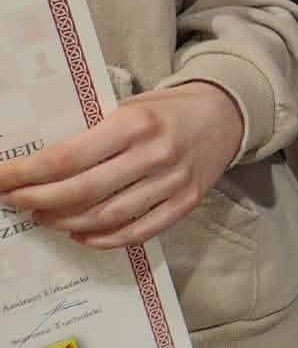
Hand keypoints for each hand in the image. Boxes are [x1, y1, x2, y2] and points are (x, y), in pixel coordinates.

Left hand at [0, 81, 244, 247]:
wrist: (225, 114)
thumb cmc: (167, 111)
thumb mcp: (129, 108)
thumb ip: (94, 136)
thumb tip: (42, 168)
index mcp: (135, 123)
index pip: (67, 157)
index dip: (26, 174)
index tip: (1, 179)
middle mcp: (155, 154)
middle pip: (81, 191)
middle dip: (37, 199)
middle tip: (15, 200)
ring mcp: (173, 182)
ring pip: (106, 217)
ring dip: (65, 222)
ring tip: (43, 216)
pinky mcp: (186, 202)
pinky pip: (138, 232)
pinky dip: (103, 239)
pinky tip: (80, 234)